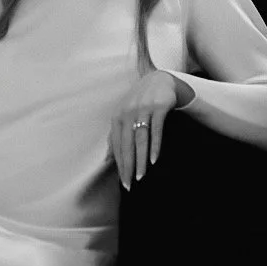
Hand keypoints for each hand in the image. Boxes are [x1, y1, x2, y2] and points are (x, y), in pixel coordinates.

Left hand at [109, 70, 190, 190]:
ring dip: (140, 160)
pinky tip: (154, 160)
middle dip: (128, 166)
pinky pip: (156, 130)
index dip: (120, 165)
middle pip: (127, 145)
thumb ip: (116, 136)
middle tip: (130, 185)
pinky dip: (154, 146)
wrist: (159, 80)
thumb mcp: (124, 116)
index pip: (117, 146)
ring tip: (141, 176)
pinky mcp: (158, 107)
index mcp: (118, 117)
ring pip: (140, 139)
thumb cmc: (140, 102)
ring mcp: (143, 109)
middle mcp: (128, 113)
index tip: (124, 182)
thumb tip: (107, 159)